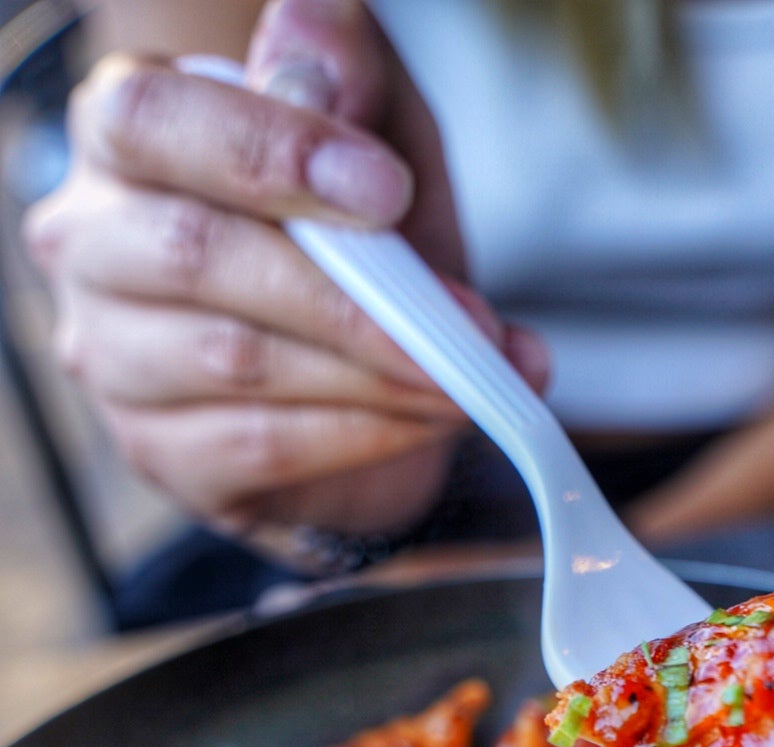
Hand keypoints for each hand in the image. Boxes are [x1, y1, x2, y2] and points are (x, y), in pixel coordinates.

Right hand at [24, 0, 547, 536]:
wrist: (363, 365)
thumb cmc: (350, 230)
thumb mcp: (370, 128)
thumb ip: (344, 76)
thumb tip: (308, 52)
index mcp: (123, 133)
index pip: (155, 124)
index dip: (270, 154)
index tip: (387, 190)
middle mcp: (90, 243)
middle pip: (197, 255)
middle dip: (350, 294)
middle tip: (464, 318)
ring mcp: (113, 358)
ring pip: (237, 361)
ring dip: (375, 372)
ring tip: (467, 374)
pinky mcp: (160, 452)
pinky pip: (261, 446)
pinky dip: (365, 433)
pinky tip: (429, 417)